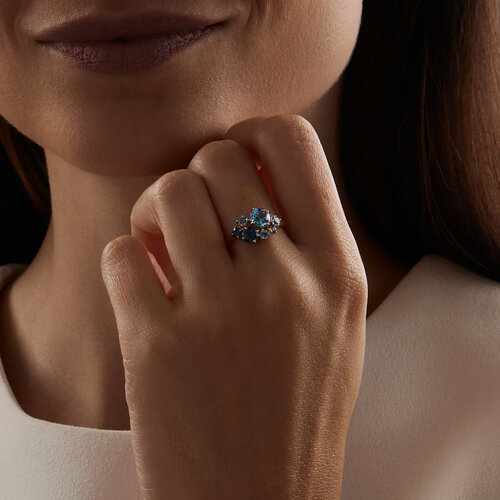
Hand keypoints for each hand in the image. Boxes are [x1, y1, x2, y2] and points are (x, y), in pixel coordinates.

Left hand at [100, 114, 367, 499]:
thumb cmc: (298, 408)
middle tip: (191, 216)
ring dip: (154, 211)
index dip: (252, 134)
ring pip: (168, 191)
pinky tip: (143, 292)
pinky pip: (121, 253)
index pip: (293, 142)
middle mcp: (286, 282)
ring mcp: (221, 313)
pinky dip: (125, 262)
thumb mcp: (337, 320)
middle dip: (196, 174)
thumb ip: (307, 242)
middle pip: (218, 157)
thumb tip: (254, 174)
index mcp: (338, 270)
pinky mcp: (157, 345)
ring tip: (161, 249)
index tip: (234, 158)